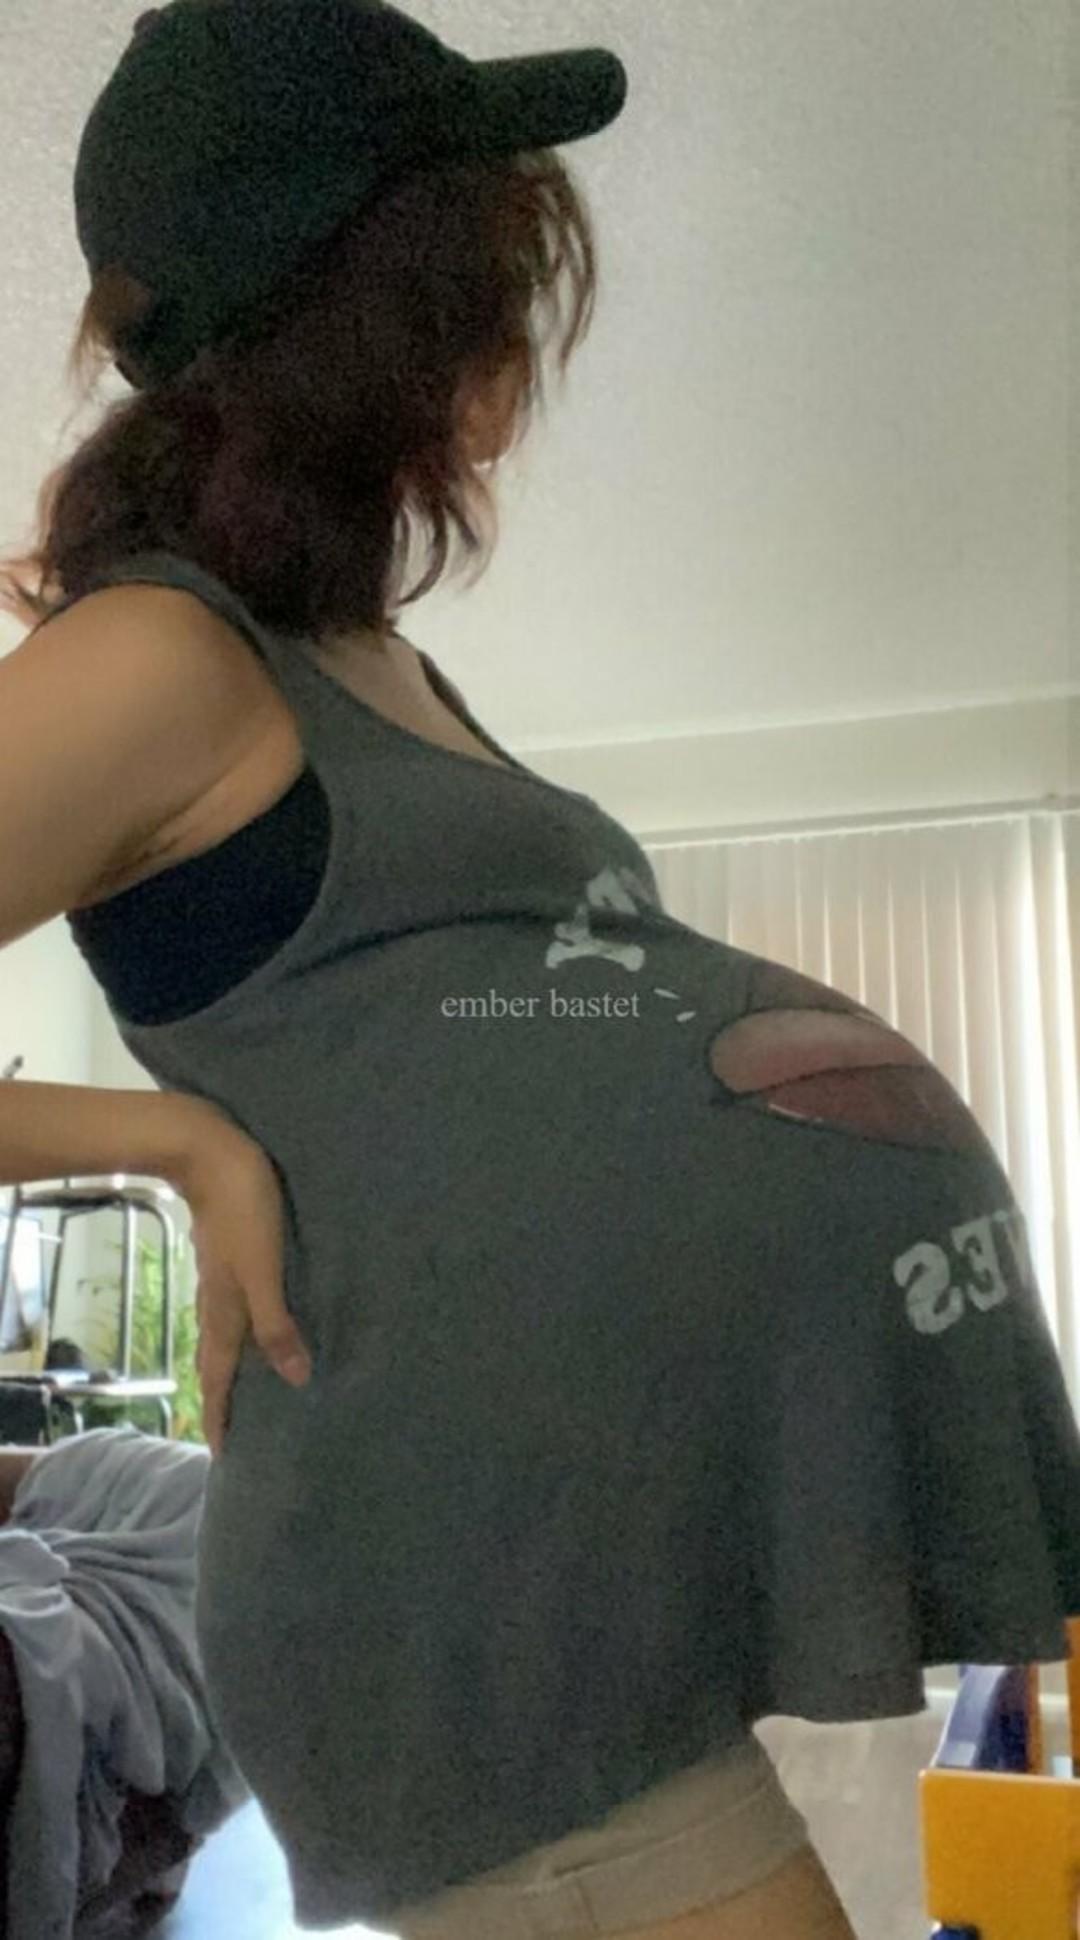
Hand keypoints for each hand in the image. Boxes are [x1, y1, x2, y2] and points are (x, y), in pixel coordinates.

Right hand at [179, 1116, 311, 1456]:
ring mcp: (220, 1276)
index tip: (222, 1455)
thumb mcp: (264, 1269)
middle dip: (224, 1398)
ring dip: (234, 1365)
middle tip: (233, 1431)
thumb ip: (277, 1323)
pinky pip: (234, 1306)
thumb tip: (296, 1379)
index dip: (220, 1415)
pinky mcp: (228, 1253)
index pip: (219, 1376)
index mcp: (225, 1311)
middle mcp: (217, 1301)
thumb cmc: (242, 1209)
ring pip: (226, 1333)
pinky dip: (242, 1330)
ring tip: (249, 1388)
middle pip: (218, 1360)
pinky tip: (259, 1323)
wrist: (207, 1151)